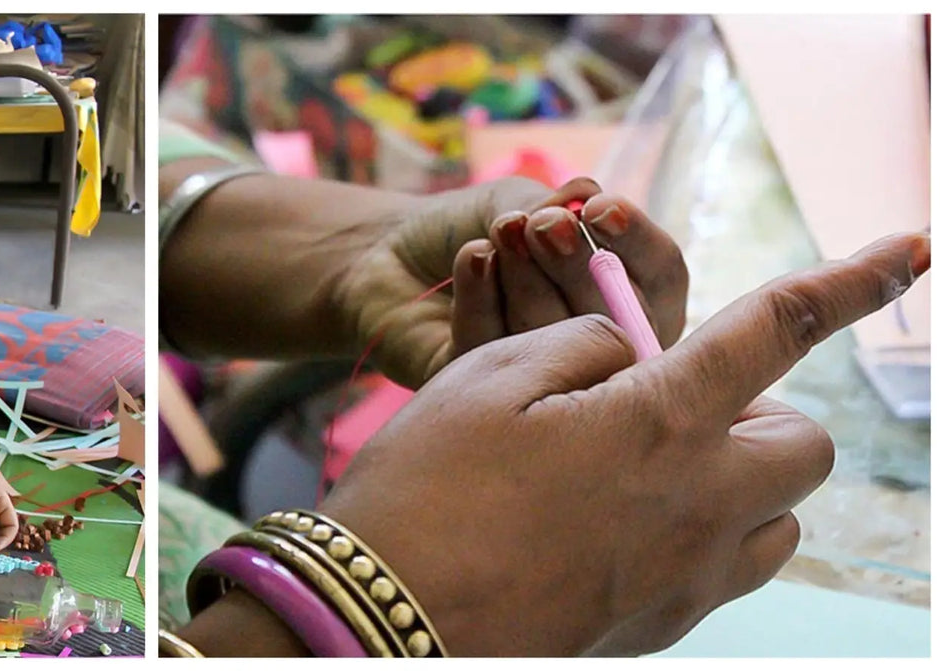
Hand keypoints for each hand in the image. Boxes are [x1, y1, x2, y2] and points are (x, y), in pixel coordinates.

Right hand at [318, 232, 926, 655]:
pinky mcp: (658, 628)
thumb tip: (632, 356)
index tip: (913, 246)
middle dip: (765, 412)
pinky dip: (701, 537)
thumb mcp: (488, 377)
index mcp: (661, 421)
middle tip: (679, 407)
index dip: (851, 278)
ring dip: (744, 482)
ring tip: (653, 471)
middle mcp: (700, 504)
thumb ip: (584, 344)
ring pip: (779, 519)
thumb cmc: (425, 489)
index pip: (778, 328)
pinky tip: (614, 528)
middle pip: (805, 445)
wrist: (385, 622)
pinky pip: (723, 574)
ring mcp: (686, 578)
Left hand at [331, 177, 686, 388]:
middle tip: (540, 225)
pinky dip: (483, 294)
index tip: (598, 207)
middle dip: (576, 261)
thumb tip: (584, 198)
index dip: (636, 242)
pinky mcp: (487, 400)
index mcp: (622, 293)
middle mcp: (598, 346)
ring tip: (498, 233)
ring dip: (526, 275)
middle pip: (618, 316)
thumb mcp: (519, 204)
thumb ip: (555, 207)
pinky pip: (497, 351)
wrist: (384, 258)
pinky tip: (470, 258)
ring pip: (559, 339)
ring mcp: (545, 381)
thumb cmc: (464, 229)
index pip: (661, 276)